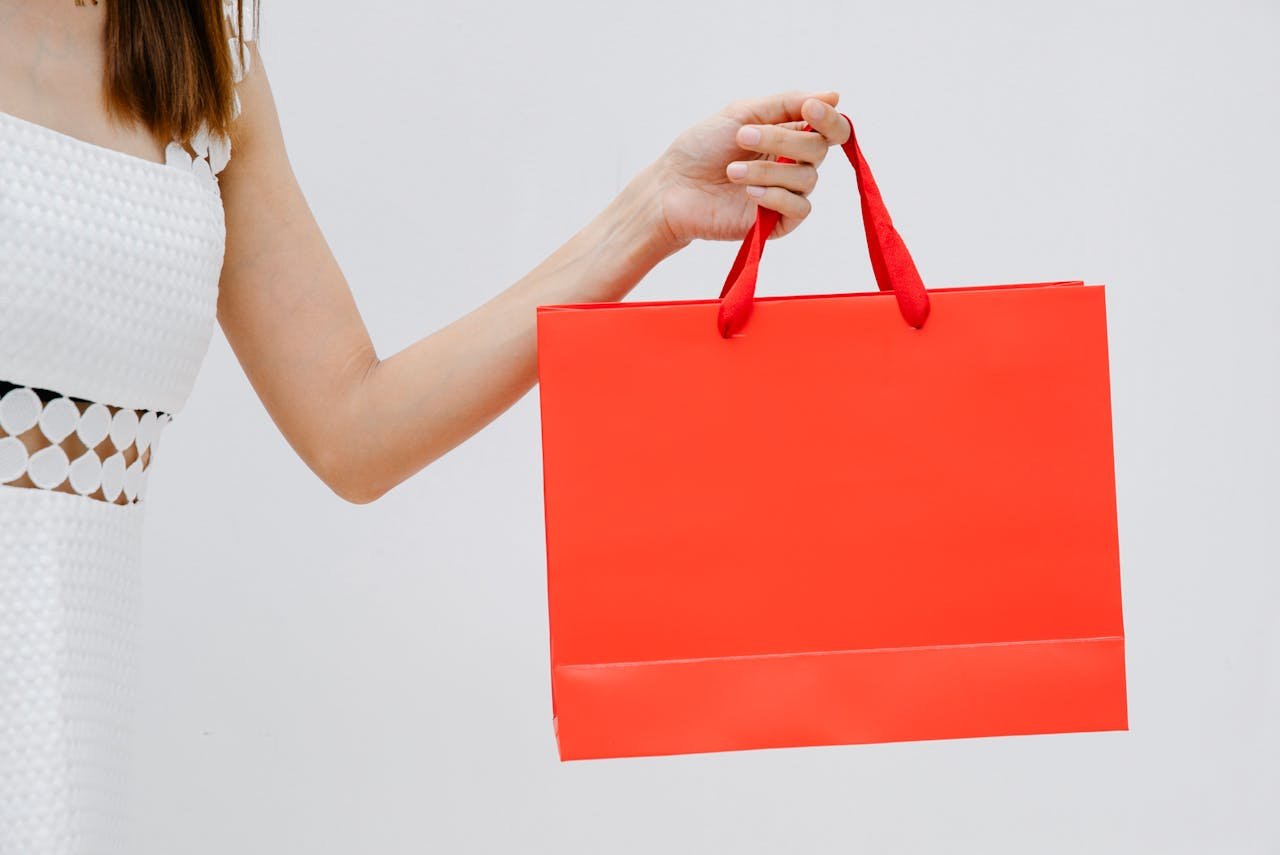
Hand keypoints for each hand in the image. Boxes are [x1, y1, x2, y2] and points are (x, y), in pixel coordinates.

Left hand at [647, 90, 850, 249]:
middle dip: (782, 139)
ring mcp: (787, 193)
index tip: (809, 108)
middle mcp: (794, 163)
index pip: (830, 128)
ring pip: (807, 178)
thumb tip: (836, 96)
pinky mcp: (778, 222)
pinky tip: (750, 194)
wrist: (672, 187)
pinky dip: (776, 197)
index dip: (828, 118)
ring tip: (732, 171)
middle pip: (818, 149)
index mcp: (790, 134)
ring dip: (768, 170)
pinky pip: (800, 208)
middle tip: (742, 137)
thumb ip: (787, 103)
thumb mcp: (742, 113)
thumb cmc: (702, 148)